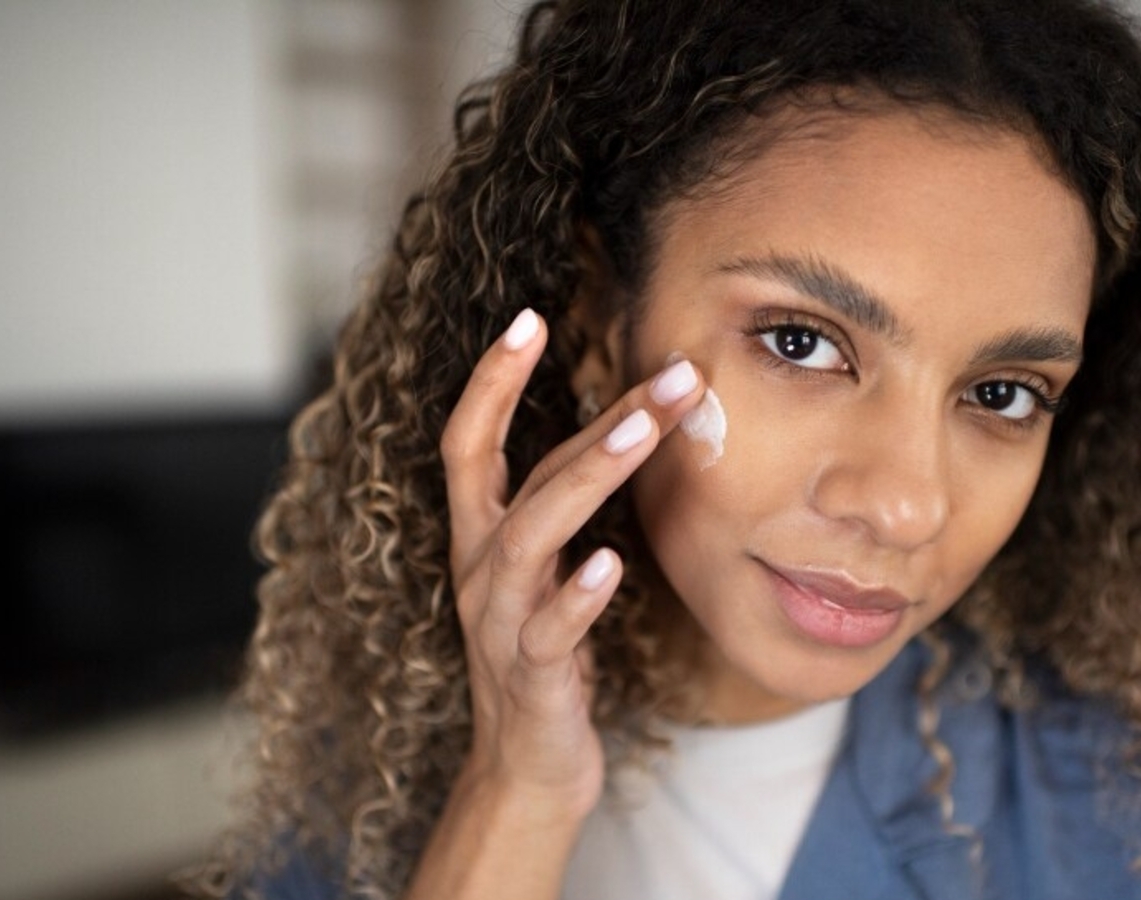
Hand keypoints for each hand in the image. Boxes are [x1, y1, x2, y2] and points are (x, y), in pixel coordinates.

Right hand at [440, 307, 704, 822]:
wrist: (527, 772)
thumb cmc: (548, 659)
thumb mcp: (550, 572)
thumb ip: (567, 507)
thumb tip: (625, 426)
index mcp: (482, 539)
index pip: (470, 443)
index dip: (491, 382)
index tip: (528, 317)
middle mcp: (481, 572)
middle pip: (519, 476)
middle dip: (594, 419)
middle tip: (671, 373)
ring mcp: (501, 624)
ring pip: (530, 539)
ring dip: (587, 479)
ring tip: (641, 433)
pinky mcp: (532, 677)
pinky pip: (549, 632)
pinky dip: (577, 594)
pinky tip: (609, 563)